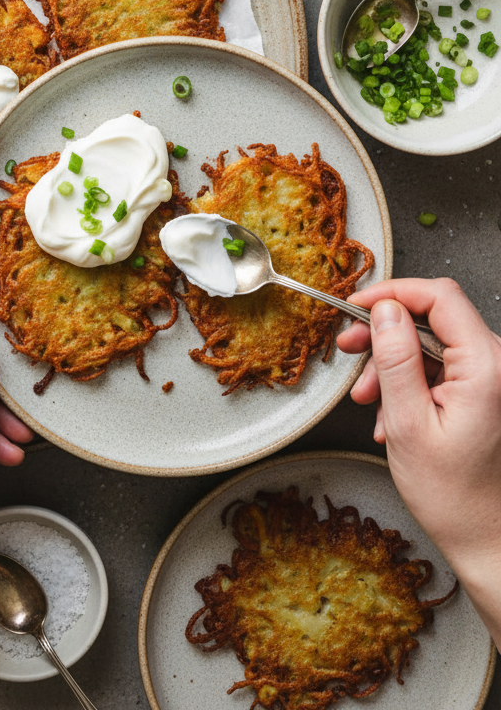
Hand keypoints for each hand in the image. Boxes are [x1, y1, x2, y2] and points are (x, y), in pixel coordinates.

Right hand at [338, 279, 500, 644]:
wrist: (487, 540)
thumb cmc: (454, 496)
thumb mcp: (408, 424)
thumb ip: (396, 360)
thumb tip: (385, 311)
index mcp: (485, 366)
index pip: (439, 297)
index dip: (393, 293)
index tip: (357, 307)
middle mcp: (496, 366)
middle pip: (433, 318)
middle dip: (386, 333)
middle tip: (349, 349)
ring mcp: (491, 380)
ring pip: (432, 344)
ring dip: (392, 363)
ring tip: (367, 398)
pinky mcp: (484, 394)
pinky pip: (441, 369)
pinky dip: (409, 382)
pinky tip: (390, 414)